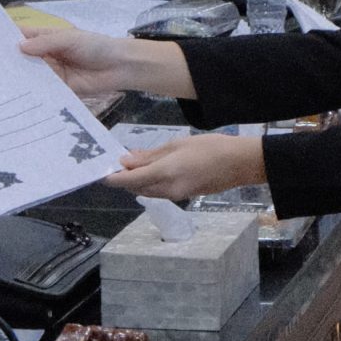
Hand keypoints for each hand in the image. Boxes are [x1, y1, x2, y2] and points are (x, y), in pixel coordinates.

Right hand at [18, 28, 142, 99]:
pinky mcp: (58, 90)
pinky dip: (33, 94)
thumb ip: (45, 44)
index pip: (22, 37)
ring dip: (18, 80)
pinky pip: (43, 92)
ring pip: (30, 76)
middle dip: (9, 62)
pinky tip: (18, 99)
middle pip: (23, 59)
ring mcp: (51, 74)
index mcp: (46, 39)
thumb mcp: (69, 39)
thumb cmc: (95, 45)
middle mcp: (45, 56)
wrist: (119, 67)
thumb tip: (19, 47)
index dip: (6, 40)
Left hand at [104, 135, 265, 200]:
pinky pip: (158, 192)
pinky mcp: (183, 196)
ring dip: (135, 181)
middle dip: (123, 179)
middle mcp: (166, 190)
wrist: (239, 164)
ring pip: (146, 191)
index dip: (112, 178)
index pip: (129, 180)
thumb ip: (150, 155)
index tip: (100, 173)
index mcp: (164, 174)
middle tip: (115, 163)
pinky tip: (149, 169)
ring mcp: (176, 195)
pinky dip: (149, 182)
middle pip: (135, 188)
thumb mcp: (177, 145)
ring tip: (131, 164)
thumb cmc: (209, 147)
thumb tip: (126, 161)